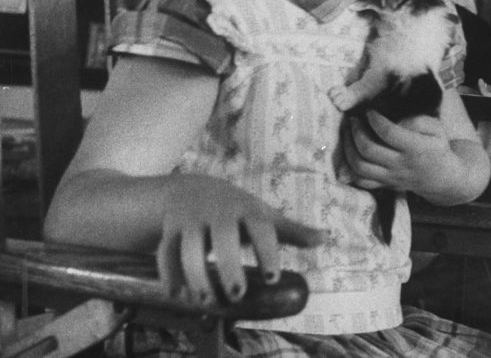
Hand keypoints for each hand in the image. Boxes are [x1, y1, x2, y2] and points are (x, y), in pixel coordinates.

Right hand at [156, 175, 326, 305]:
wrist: (192, 189)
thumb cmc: (236, 209)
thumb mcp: (263, 215)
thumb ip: (290, 231)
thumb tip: (324, 239)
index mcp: (247, 209)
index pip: (260, 227)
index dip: (267, 251)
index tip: (272, 278)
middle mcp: (218, 212)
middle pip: (223, 238)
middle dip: (228, 267)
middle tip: (237, 295)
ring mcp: (191, 220)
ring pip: (189, 247)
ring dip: (196, 275)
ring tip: (206, 301)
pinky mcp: (170, 230)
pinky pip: (165, 251)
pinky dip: (169, 273)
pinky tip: (177, 293)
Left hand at [342, 111, 451, 193]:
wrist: (441, 178)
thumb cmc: (437, 148)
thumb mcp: (437, 129)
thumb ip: (418, 121)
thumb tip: (395, 120)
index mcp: (415, 148)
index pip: (388, 133)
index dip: (375, 120)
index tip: (370, 111)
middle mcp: (400, 165)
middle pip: (368, 150)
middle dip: (356, 131)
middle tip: (354, 120)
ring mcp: (391, 177)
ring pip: (360, 167)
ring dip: (348, 148)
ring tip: (348, 133)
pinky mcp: (385, 185)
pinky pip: (361, 181)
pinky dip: (351, 167)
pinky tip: (351, 152)